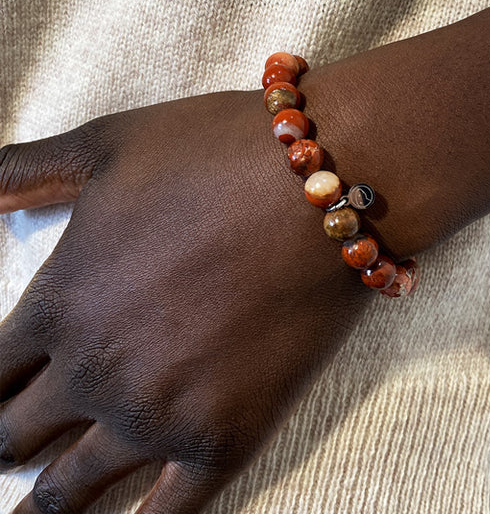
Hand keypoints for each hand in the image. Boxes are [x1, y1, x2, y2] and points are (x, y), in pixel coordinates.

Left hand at [0, 91, 372, 512]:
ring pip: (73, 491)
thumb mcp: (105, 145)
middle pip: (17, 439)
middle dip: (7, 445)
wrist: (324, 185)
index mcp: (58, 301)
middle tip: (11, 451)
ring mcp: (158, 414)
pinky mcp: (226, 436)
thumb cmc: (214, 155)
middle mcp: (94, 372)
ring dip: (47, 507)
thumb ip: (20, 172)